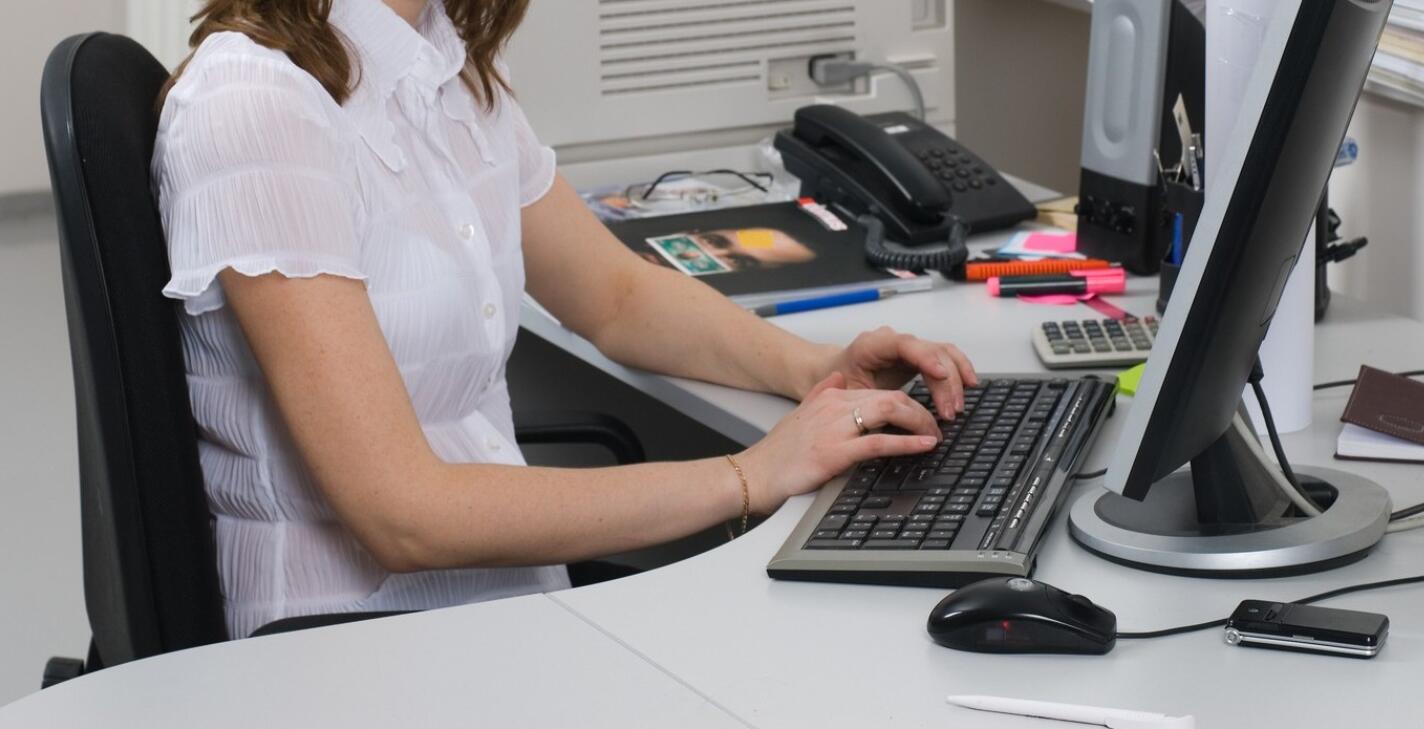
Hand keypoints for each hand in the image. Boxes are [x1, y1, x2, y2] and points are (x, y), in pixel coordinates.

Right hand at [737, 373, 939, 514]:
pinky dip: (908, 442)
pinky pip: (879, 441)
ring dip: (921, 422)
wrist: (756, 474)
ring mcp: (836, 427)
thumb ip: (820, 394)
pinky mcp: (835, 451)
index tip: (924, 416)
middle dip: (923, 411)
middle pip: (893, 397)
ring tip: (936, 435)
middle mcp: (835, 405)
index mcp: (831, 396)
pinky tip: (924, 445)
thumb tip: (836, 379)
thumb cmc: (779, 452)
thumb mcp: (800, 414)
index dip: (910, 403)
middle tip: (939, 427)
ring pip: (891, 410)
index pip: (881, 391)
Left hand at [820, 327, 978, 419]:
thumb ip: (871, 401)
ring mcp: (909, 346)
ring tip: (958, 405)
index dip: (926, 357)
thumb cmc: (840, 381)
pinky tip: (969, 385)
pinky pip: (945, 356)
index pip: (905, 345)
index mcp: (872, 345)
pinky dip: (959, 369)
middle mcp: (894, 340)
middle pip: (930, 352)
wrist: (833, 370)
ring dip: (956, 378)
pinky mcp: (919, 355)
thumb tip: (894, 416)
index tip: (941, 375)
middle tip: (949, 411)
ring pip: (943, 353)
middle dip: (945, 382)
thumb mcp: (849, 394)